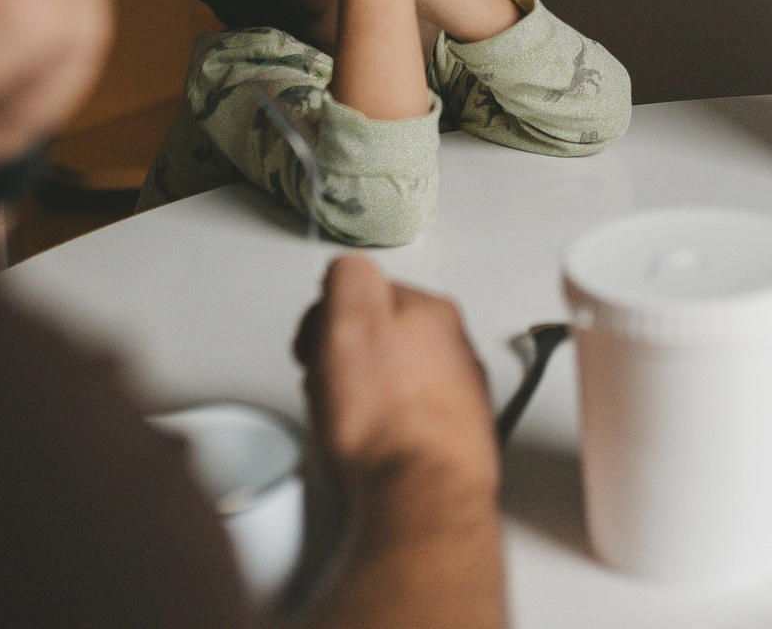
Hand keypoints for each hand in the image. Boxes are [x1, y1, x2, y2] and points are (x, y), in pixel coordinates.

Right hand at [295, 256, 497, 497]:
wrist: (421, 497)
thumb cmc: (386, 420)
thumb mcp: (350, 319)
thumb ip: (348, 277)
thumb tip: (347, 273)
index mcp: (432, 310)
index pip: (364, 291)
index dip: (326, 319)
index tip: (315, 345)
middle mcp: (453, 347)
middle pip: (377, 337)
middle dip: (344, 360)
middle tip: (331, 387)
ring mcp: (456, 394)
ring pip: (388, 380)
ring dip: (361, 396)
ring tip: (349, 425)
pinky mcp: (452, 437)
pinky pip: (401, 420)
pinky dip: (381, 430)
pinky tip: (371, 447)